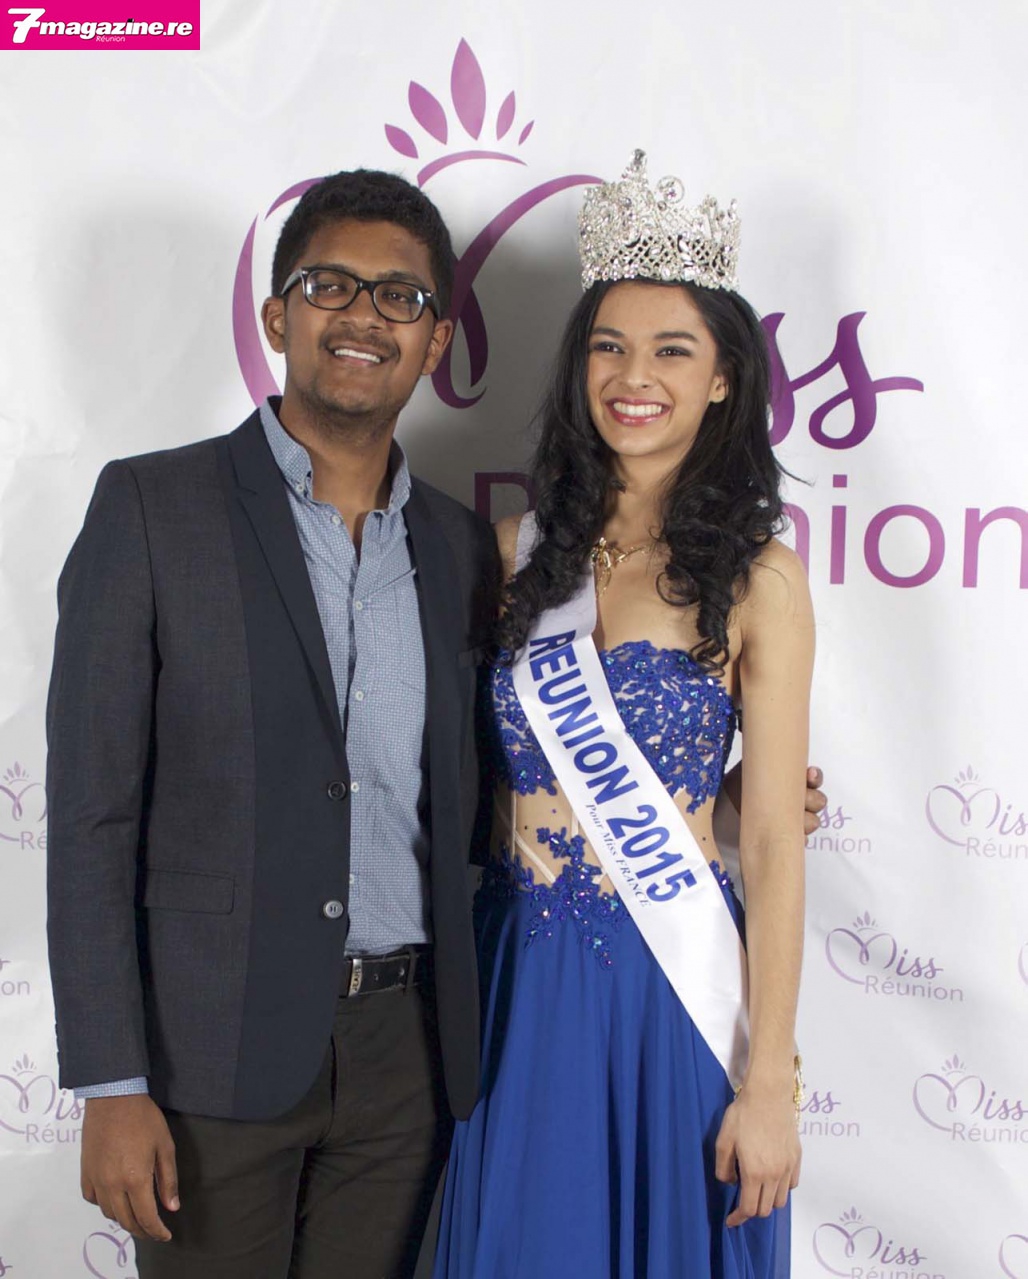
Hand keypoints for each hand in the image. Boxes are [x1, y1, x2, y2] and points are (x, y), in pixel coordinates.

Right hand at [81, 1095, 178, 1241]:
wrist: (113, 1097)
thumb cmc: (143, 1118)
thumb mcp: (164, 1146)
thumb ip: (168, 1179)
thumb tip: (172, 1206)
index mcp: (135, 1179)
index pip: (146, 1217)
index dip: (157, 1231)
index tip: (166, 1235)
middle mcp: (113, 1185)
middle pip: (126, 1220)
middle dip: (142, 1230)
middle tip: (154, 1231)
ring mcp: (96, 1180)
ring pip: (109, 1213)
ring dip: (124, 1219)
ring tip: (137, 1215)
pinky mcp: (85, 1172)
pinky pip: (93, 1199)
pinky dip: (105, 1205)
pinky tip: (115, 1199)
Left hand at [714, 1083, 800, 1226]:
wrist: (768, 1094)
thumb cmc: (743, 1115)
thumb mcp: (724, 1140)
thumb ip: (724, 1167)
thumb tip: (731, 1182)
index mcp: (755, 1173)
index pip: (749, 1208)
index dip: (738, 1218)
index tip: (730, 1221)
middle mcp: (775, 1175)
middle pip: (766, 1209)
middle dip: (752, 1210)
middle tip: (741, 1201)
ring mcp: (788, 1167)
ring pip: (781, 1200)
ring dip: (768, 1201)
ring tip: (757, 1188)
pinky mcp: (797, 1158)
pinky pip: (792, 1184)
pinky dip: (781, 1188)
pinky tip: (772, 1177)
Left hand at [720, 763, 826, 836]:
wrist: (725, 804)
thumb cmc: (740, 784)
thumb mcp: (751, 767)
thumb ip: (765, 758)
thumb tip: (768, 743)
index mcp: (793, 780)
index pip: (815, 778)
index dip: (815, 777)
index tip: (809, 775)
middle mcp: (798, 798)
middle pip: (819, 801)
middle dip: (811, 800)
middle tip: (799, 799)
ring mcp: (795, 818)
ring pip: (813, 821)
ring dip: (804, 820)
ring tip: (788, 818)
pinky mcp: (788, 836)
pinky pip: (801, 840)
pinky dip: (796, 838)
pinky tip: (785, 834)